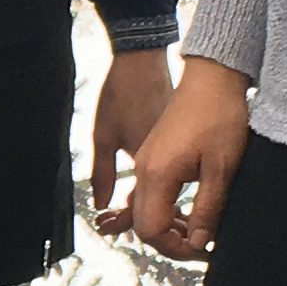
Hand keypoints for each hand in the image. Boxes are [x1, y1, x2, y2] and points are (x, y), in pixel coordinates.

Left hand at [88, 48, 171, 216]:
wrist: (145, 57)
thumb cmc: (124, 90)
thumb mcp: (104, 134)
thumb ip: (102, 173)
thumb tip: (102, 203)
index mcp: (154, 167)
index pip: (150, 218)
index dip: (129, 227)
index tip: (112, 228)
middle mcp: (169, 165)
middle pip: (162, 213)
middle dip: (146, 227)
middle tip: (114, 225)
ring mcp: (180, 155)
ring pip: (171, 198)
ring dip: (158, 213)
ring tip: (124, 214)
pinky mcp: (184, 146)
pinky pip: (178, 182)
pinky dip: (166, 194)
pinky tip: (150, 190)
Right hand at [124, 56, 253, 256]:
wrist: (212, 79)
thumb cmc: (219, 116)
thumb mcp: (221, 169)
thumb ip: (207, 209)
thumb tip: (198, 242)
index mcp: (156, 175)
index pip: (150, 230)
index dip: (174, 248)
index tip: (200, 250)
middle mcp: (144, 170)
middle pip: (143, 223)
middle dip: (169, 241)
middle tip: (200, 245)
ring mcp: (146, 162)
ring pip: (146, 209)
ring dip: (168, 225)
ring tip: (197, 229)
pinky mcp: (154, 155)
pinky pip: (151, 192)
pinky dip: (165, 208)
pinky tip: (188, 209)